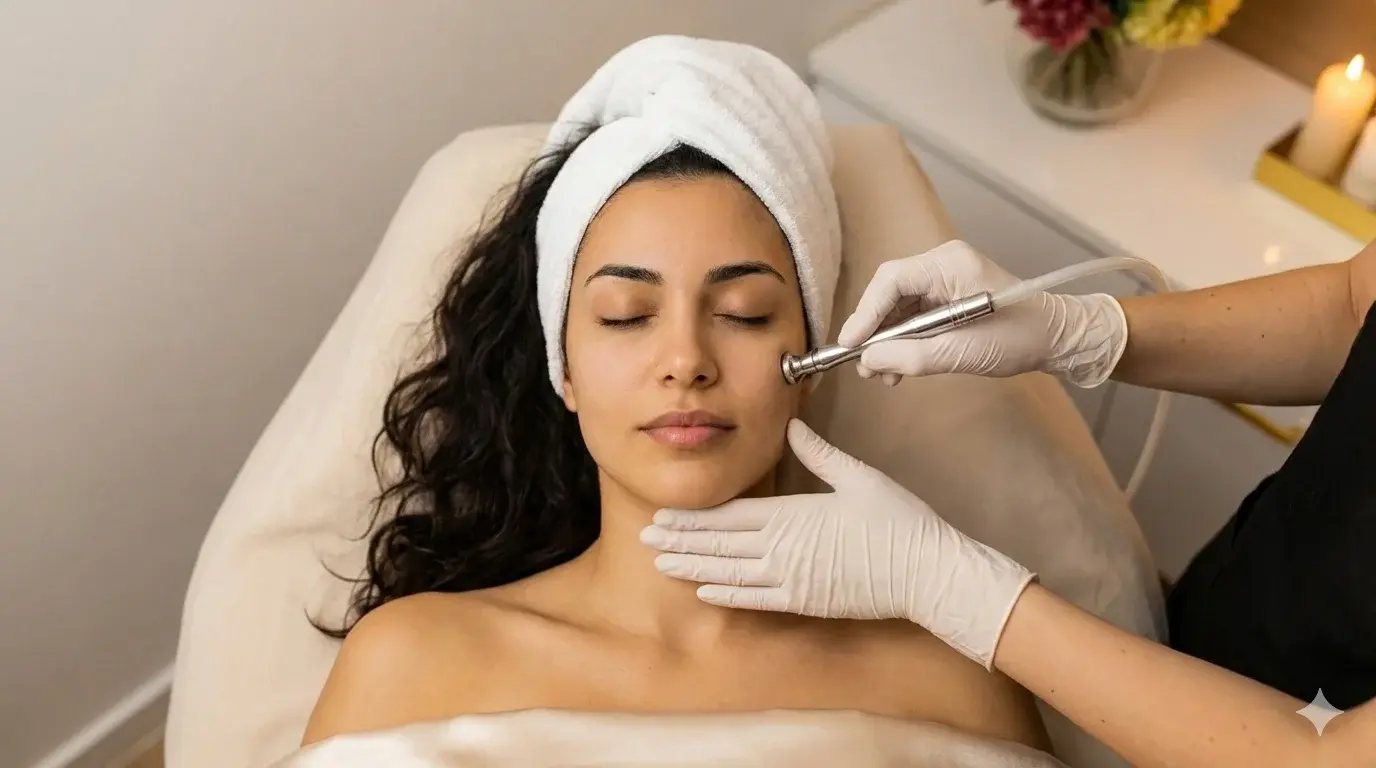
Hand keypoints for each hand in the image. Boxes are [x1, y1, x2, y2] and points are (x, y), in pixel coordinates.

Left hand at [641, 419, 1034, 668]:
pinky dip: (726, 595)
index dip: (693, 516)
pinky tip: (704, 591)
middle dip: (680, 540)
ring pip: (729, 573)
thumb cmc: (899, 522)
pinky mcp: (804, 601)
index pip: (730, 515)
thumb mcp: (859, 478)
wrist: (927, 573)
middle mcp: (783, 548)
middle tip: (645, 537)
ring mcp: (791, 579)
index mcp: (793, 514)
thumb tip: (794, 425)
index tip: (663, 513)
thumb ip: (820, 454)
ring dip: (693, 567)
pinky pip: (755, 599)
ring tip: (661, 564)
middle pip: (720, 544)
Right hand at [837, 240, 1127, 387]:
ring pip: (897, 307)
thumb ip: (913, 356)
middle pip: (889, 292)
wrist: (1060, 338)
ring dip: (887, 340)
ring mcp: (944, 280)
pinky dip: (902, 341)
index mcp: (950, 264)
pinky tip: (899, 367)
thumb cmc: (1021, 338)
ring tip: (882, 374)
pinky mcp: (946, 297)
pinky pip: (913, 315)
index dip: (866, 313)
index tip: (850, 345)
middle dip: (874, 330)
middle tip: (864, 365)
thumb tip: (869, 360)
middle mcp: (943, 264)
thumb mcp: (965, 352)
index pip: (891, 280)